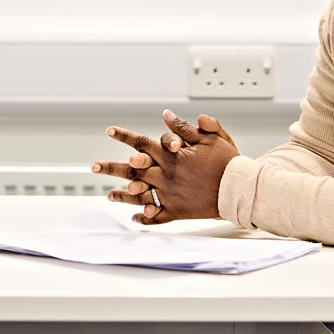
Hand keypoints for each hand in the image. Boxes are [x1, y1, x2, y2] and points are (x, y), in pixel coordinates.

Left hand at [89, 115, 238, 224]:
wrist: (240, 189)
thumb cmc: (227, 161)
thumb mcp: (210, 138)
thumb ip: (185, 127)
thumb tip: (166, 115)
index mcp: (171, 156)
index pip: (143, 143)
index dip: (125, 136)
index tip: (109, 130)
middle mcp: (166, 175)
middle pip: (133, 170)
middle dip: (112, 167)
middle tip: (93, 166)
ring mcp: (170, 195)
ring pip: (141, 194)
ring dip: (123, 195)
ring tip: (108, 195)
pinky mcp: (178, 211)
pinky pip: (158, 216)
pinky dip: (146, 218)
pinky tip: (134, 218)